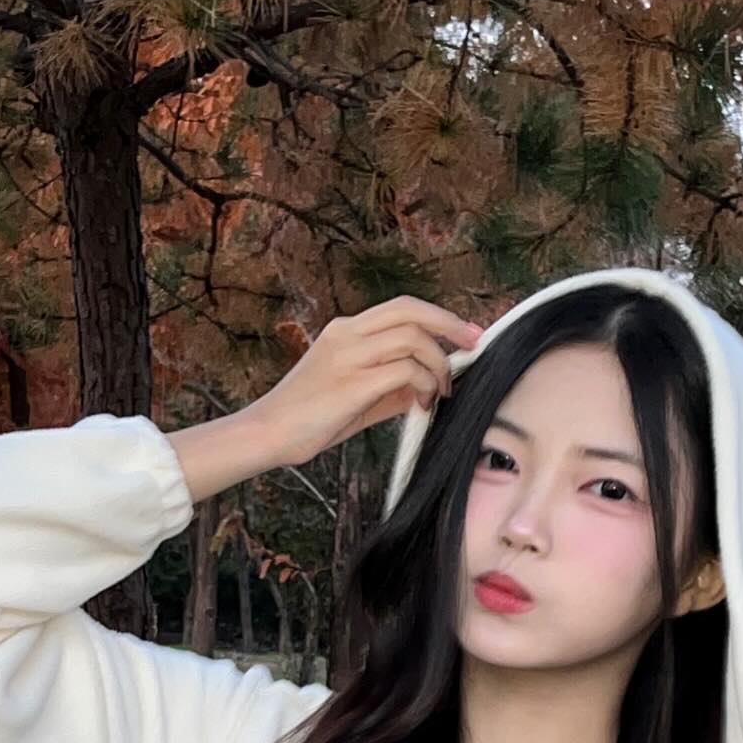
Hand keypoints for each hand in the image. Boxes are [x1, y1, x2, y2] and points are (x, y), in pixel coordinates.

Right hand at [246, 295, 482, 468]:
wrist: (268, 434)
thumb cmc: (308, 419)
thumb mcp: (355, 396)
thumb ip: (390, 386)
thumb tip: (428, 386)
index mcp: (345, 331)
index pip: (400, 307)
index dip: (438, 316)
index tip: (465, 333)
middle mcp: (346, 335)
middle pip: (410, 310)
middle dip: (450, 325)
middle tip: (474, 345)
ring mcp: (348, 356)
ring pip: (412, 338)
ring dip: (438, 364)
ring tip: (441, 391)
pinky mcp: (352, 383)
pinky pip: (405, 371)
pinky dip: (424, 384)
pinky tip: (423, 403)